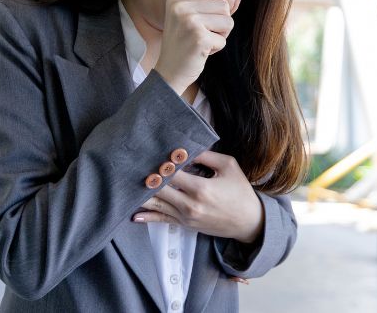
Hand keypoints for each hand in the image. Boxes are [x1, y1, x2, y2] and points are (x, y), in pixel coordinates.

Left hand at [132, 150, 263, 243]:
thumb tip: (185, 150)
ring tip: (127, 185)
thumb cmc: (240, 192)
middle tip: (134, 166)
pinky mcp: (185, 224)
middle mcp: (190, 204)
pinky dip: (148, 217)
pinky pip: (162, 220)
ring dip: (142, 195)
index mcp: (200, 188)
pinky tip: (134, 215)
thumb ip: (206, 156)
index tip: (153, 154)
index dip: (161, 163)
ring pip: (157, 204)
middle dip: (147, 177)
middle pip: (159, 189)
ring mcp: (186, 217)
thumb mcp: (229, 166)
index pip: (171, 173)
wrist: (249, 222)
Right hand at [153, 0, 236, 96]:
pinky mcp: (198, 38)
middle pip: (224, 4)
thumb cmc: (186, 43)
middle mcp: (180, 6)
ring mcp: (188, 22)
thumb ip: (217, 2)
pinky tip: (202, 51)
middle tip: (208, 31)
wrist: (169, 71)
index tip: (218, 14)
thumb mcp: (198, 17)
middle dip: (224, 20)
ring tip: (204, 40)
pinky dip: (217, 47)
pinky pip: (224, 39)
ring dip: (222, 34)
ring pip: (228, 21)